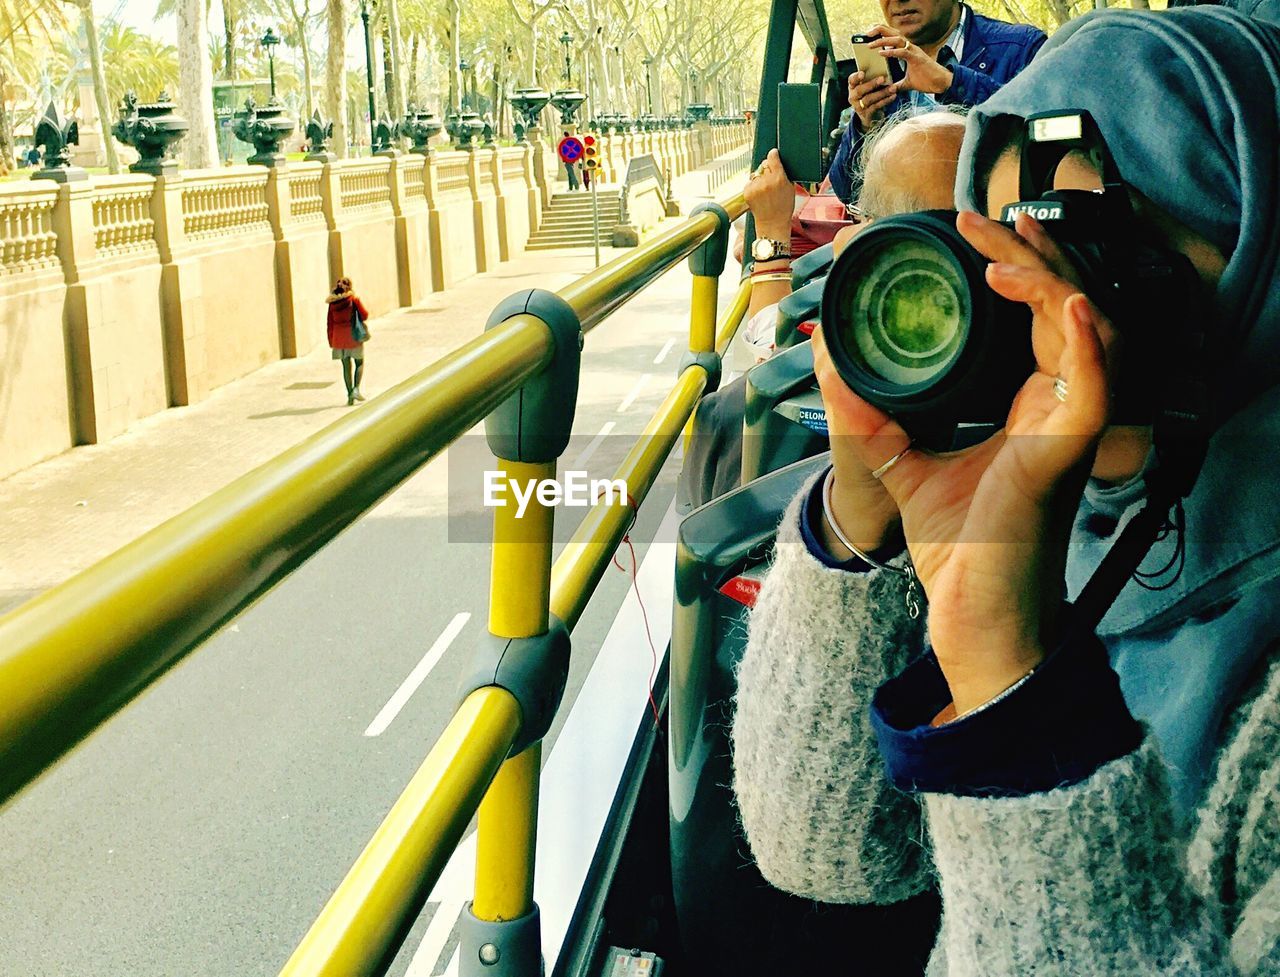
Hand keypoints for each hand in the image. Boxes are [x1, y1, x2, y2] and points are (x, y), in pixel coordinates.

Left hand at [744, 148, 794, 240]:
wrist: (773, 223)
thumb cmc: (783, 207)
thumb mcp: (790, 188)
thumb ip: (784, 173)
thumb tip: (777, 160)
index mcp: (778, 178)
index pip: (772, 157)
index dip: (773, 155)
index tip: (773, 154)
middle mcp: (766, 181)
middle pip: (763, 164)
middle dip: (767, 170)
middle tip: (771, 180)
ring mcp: (755, 187)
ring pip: (755, 173)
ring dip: (759, 178)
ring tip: (765, 191)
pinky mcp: (747, 192)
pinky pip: (749, 182)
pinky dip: (753, 186)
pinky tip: (759, 195)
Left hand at [828, 211, 1116, 713]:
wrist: (970, 618)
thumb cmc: (957, 554)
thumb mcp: (901, 469)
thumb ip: (871, 420)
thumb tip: (831, 365)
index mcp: (1028, 409)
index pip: (1037, 319)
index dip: (1019, 269)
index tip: (975, 235)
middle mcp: (1055, 412)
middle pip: (1064, 309)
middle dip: (1029, 257)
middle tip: (983, 219)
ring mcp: (1065, 433)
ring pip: (1086, 334)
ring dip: (1049, 283)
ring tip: (1004, 253)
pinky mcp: (1063, 460)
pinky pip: (1096, 391)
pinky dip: (1088, 345)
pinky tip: (1067, 306)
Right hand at [848, 69, 897, 130]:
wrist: (869, 115)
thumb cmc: (870, 94)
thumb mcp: (868, 86)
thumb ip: (871, 78)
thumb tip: (883, 67)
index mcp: (853, 87)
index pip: (852, 80)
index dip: (856, 77)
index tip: (863, 73)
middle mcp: (853, 97)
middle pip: (860, 90)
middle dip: (871, 84)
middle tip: (882, 78)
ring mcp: (858, 106)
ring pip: (869, 99)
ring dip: (882, 93)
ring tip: (893, 88)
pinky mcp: (866, 114)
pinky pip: (876, 106)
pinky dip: (885, 101)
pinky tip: (893, 96)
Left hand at [868, 24, 953, 95]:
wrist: (940, 84)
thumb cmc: (927, 81)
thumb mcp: (907, 83)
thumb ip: (898, 84)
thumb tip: (890, 89)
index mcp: (908, 51)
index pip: (894, 40)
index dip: (883, 36)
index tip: (871, 37)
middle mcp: (911, 48)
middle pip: (894, 35)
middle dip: (881, 32)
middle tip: (867, 33)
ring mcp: (914, 52)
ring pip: (897, 40)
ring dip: (883, 41)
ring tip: (871, 44)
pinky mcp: (917, 58)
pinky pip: (902, 51)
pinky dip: (891, 52)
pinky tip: (881, 53)